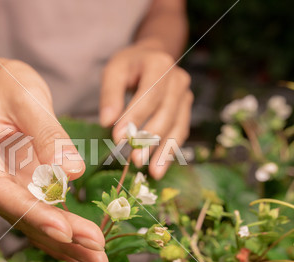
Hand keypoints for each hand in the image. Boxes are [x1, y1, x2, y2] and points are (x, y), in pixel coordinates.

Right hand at [0, 59, 107, 261]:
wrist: (3, 84)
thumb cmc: (7, 85)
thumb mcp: (27, 99)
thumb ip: (48, 134)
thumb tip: (73, 172)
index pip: (4, 194)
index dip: (34, 215)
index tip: (64, 231)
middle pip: (23, 217)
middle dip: (61, 237)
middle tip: (97, 255)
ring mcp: (8, 187)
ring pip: (35, 222)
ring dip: (67, 244)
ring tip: (99, 261)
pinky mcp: (26, 188)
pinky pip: (44, 213)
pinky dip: (64, 232)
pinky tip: (85, 249)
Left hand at [99, 41, 192, 179]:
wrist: (152, 57)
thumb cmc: (130, 65)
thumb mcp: (114, 71)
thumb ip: (110, 94)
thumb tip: (107, 122)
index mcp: (159, 64)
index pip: (148, 95)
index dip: (134, 117)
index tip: (118, 138)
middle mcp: (178, 80)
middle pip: (166, 113)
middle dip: (149, 139)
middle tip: (134, 160)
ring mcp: (185, 95)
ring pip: (177, 127)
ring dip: (164, 151)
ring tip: (152, 172)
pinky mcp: (185, 110)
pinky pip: (180, 133)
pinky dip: (170, 152)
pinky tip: (159, 169)